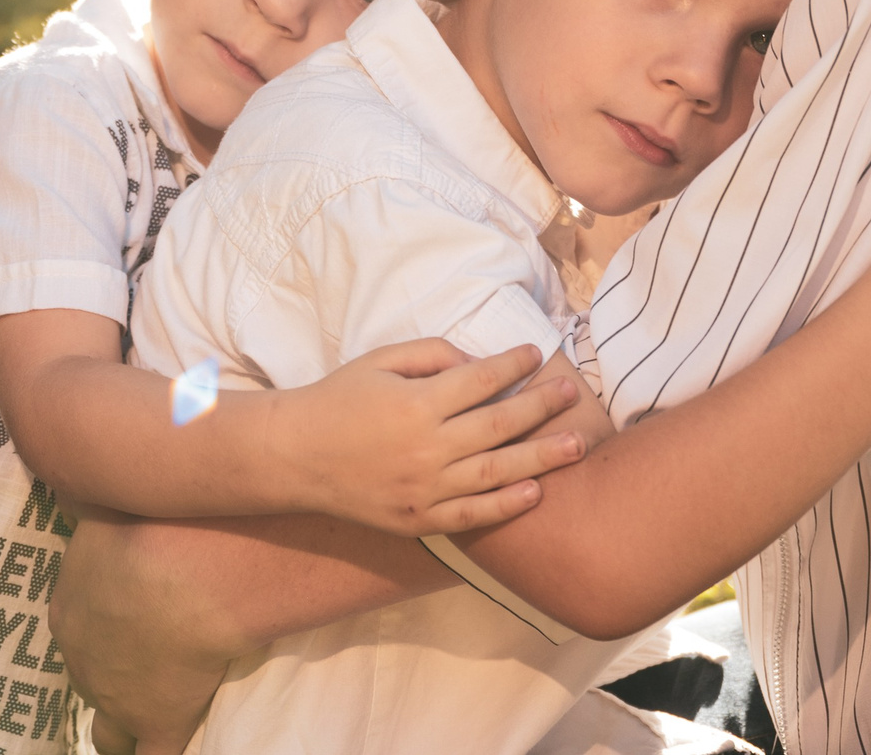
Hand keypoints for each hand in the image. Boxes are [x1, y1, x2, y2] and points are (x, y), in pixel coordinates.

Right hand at [268, 340, 589, 534]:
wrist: (295, 457)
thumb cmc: (339, 399)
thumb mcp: (380, 360)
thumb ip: (432, 354)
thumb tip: (478, 363)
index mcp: (416, 403)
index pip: (481, 380)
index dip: (513, 364)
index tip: (535, 352)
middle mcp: (426, 447)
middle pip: (500, 424)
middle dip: (542, 406)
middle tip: (573, 394)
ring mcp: (424, 488)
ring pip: (497, 472)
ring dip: (541, 457)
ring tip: (575, 444)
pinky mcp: (419, 519)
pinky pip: (472, 514)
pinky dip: (506, 505)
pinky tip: (535, 492)